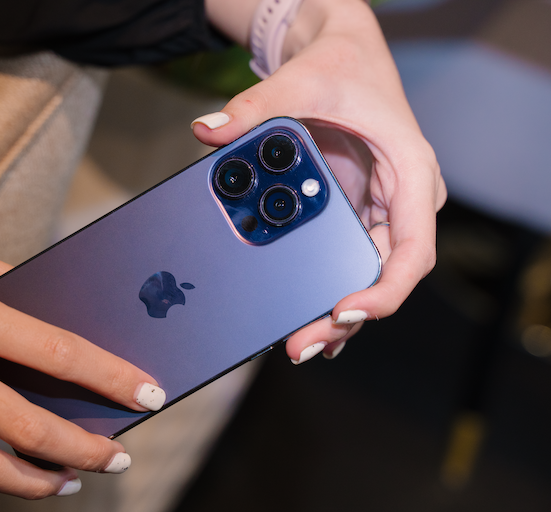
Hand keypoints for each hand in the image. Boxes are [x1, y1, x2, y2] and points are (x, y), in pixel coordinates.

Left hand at [197, 0, 446, 361]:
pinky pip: (346, 261)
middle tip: (302, 344)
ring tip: (300, 345)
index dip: (385, 291)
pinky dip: (328, 291)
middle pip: (383, 275)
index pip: (412, 250)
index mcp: (410, 174)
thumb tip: (209, 131)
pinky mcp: (354, 213)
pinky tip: (307, 321)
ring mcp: (377, 211)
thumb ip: (257, 105)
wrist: (345, 56)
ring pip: (366, 276)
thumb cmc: (343, 66)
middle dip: (348, 316)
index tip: (346, 311)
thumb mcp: (303, 79)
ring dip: (337, 313)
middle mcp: (401, 202)